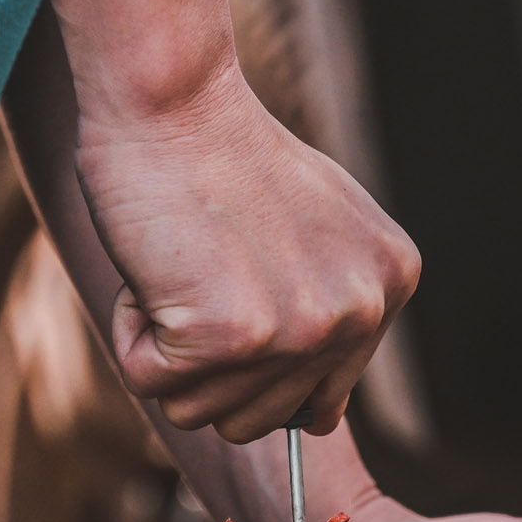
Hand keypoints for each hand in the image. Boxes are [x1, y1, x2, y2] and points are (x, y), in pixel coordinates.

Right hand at [75, 67, 420, 442]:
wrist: (172, 100)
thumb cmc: (220, 152)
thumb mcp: (317, 227)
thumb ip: (330, 308)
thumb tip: (323, 414)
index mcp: (388, 285)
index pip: (318, 403)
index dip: (255, 363)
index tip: (233, 291)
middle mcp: (358, 314)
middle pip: (257, 421)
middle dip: (207, 363)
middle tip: (201, 270)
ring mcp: (301, 329)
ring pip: (200, 414)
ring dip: (169, 348)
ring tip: (183, 264)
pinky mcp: (231, 337)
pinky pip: (151, 384)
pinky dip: (133, 333)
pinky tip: (155, 268)